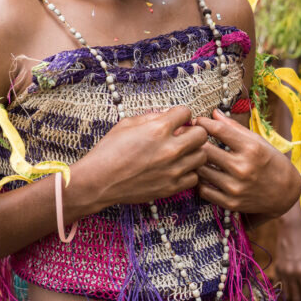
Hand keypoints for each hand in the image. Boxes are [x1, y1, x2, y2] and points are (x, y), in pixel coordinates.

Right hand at [75, 105, 207, 208]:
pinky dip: (189, 172)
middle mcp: (170, 149)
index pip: (186, 112)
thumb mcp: (127, 124)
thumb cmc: (109, 151)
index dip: (181, 114)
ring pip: (202, 156)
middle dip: (193, 132)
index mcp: (158, 129)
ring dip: (193, 152)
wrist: (97, 181)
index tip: (176, 120)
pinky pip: (194, 178)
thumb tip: (169, 115)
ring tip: (181, 153)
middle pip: (202, 134)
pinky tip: (177, 169)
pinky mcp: (171, 187)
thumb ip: (152, 116)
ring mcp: (172, 170)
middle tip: (183, 136)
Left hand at [193, 110, 300, 216]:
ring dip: (195, 162)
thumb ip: (234, 127)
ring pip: (201, 171)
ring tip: (195, 156)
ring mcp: (236, 187)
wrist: (285, 192)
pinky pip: (203, 190)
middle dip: (194, 142)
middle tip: (188, 138)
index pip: (219, 130)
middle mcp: (243, 167)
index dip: (203, 122)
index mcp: (251, 148)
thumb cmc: (271, 162)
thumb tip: (214, 113)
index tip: (197, 120)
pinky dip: (200, 181)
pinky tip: (205, 174)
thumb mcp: (258, 141)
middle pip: (205, 150)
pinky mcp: (230, 203)